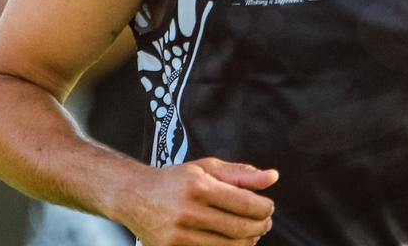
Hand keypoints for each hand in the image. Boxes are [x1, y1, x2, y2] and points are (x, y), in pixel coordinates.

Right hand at [126, 157, 277, 245]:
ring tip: (251, 233)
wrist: (134, 196)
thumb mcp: (207, 168)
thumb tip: (273, 177)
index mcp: (199, 186)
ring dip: (248, 242)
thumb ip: (241, 174)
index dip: (265, 208)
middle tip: (265, 222)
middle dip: (261, 226)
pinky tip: (232, 241)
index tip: (268, 207)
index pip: (246, 204)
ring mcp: (179, 235)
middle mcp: (188, 211)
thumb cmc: (176, 180)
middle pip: (241, 229)